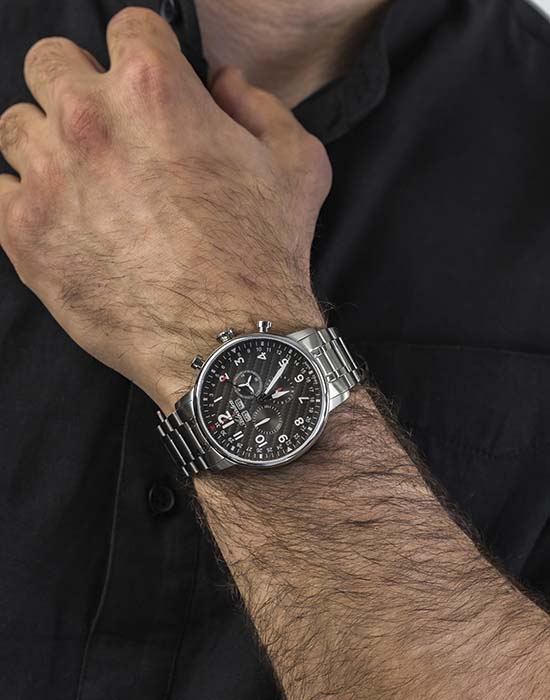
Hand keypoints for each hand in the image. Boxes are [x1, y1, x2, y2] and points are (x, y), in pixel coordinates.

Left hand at [0, 7, 330, 411]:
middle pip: (50, 61)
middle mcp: (91, 120)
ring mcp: (49, 176)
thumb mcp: (297, 167)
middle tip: (106, 129)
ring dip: (46, 142)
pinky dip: (21, 197)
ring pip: (15, 123)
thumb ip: (260, 106)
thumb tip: (223, 83)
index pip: (126, 25)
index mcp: (156, 90)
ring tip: (78, 179)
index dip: (141, 52)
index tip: (145, 84)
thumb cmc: (264, 257)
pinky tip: (56, 217)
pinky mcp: (24, 233)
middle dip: (78, 85)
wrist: (227, 343)